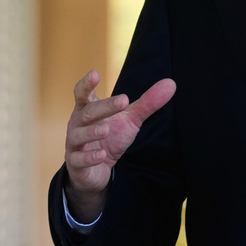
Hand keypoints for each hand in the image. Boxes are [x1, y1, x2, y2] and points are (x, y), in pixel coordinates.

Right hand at [63, 70, 175, 221]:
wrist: (98, 170)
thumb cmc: (111, 137)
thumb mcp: (130, 119)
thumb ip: (147, 103)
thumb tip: (171, 83)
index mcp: (87, 109)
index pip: (82, 93)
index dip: (87, 84)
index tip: (95, 74)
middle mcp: (77, 124)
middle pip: (88, 112)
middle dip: (104, 107)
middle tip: (123, 101)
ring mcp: (74, 144)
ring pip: (78, 136)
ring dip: (92, 132)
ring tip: (106, 130)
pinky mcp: (76, 164)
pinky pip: (79, 160)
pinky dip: (90, 158)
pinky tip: (102, 155)